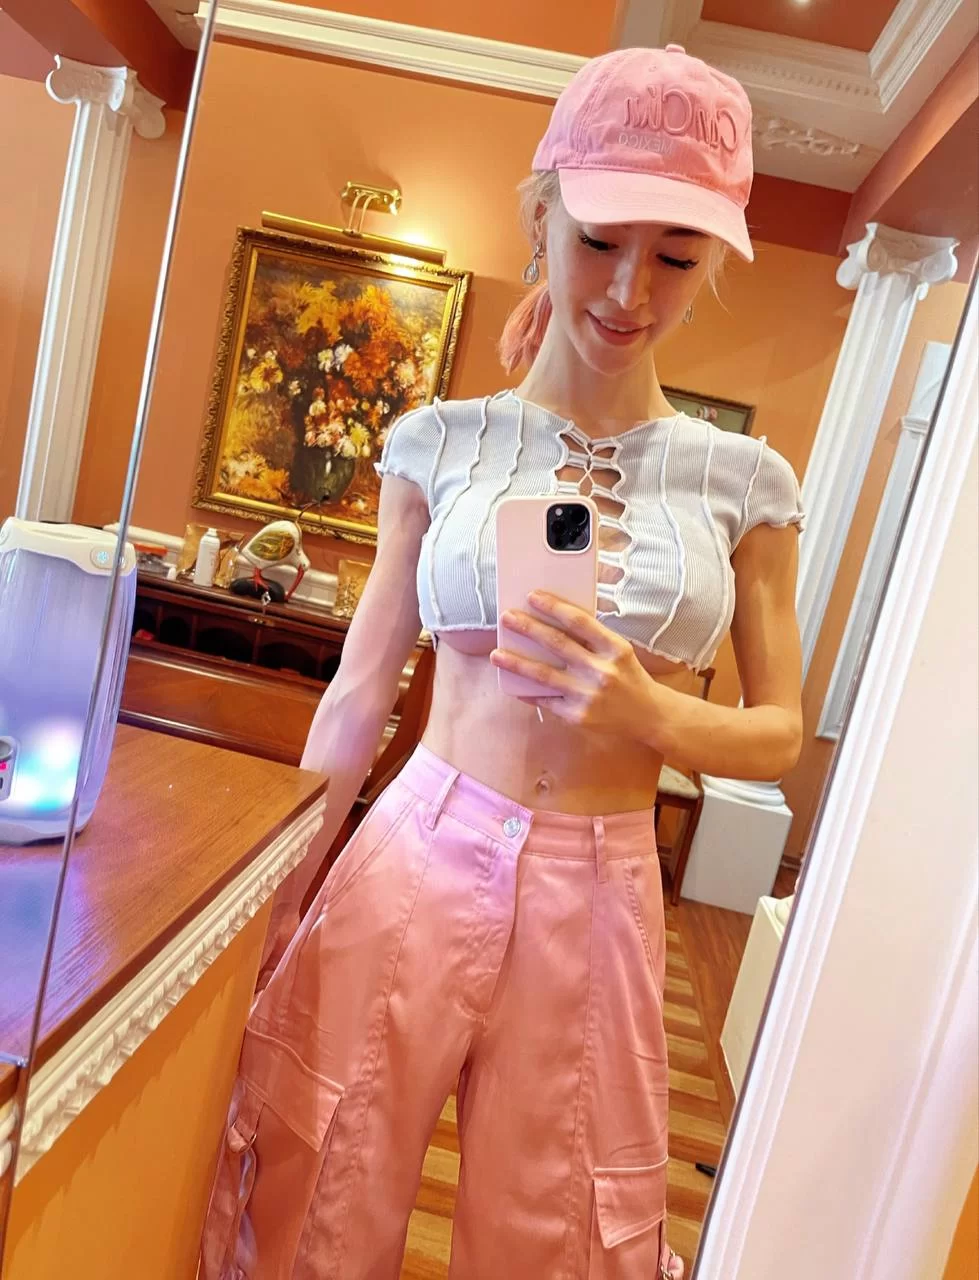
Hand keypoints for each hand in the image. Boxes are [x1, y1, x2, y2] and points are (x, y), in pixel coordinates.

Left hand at [491, 590, 658, 736]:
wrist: (650, 716)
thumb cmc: (630, 678)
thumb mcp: (619, 651)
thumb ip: (592, 639)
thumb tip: (552, 621)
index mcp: (615, 649)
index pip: (579, 621)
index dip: (554, 606)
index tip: (532, 596)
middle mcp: (602, 671)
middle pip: (557, 644)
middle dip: (528, 628)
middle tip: (506, 617)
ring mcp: (588, 695)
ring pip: (544, 675)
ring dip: (516, 662)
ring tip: (497, 653)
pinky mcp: (578, 716)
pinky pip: (546, 700)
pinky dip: (527, 691)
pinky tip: (512, 682)